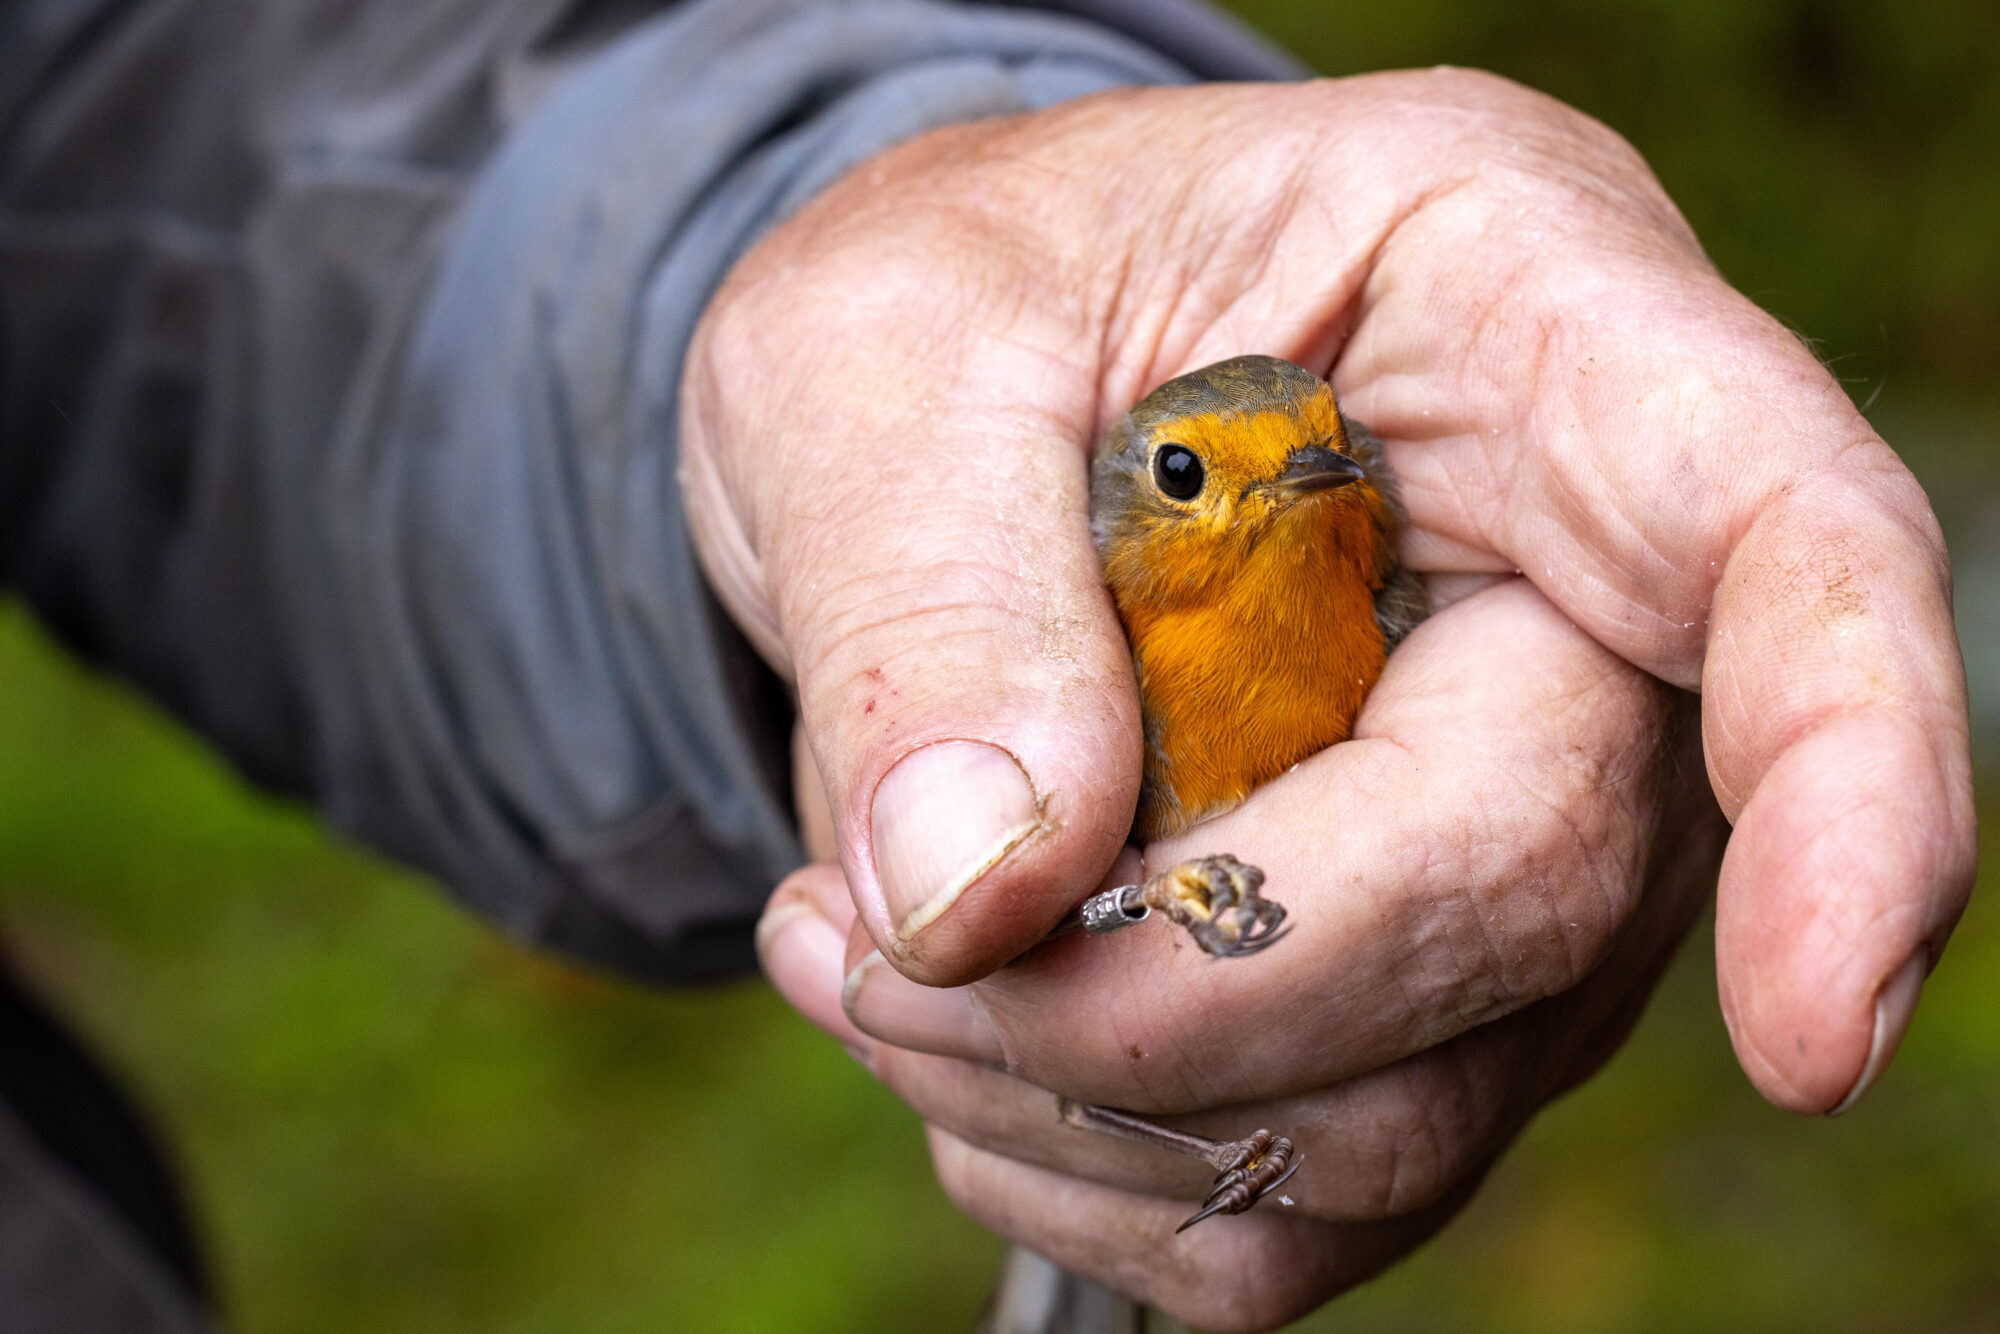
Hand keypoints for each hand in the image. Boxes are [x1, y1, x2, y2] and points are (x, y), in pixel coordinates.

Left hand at [685, 71, 1971, 1328]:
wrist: (927, 423)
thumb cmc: (942, 325)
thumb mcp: (877, 361)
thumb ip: (931, 601)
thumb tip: (985, 898)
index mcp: (1519, 325)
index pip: (1786, 548)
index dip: (1848, 783)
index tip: (1808, 1030)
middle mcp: (1572, 598)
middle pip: (1532, 883)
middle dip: (1192, 983)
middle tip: (887, 944)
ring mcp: (1510, 817)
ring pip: (1418, 1095)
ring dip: (1097, 1098)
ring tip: (867, 956)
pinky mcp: (1413, 984)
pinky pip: (1313, 1187)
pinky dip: (1105, 1167)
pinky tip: (955, 1024)